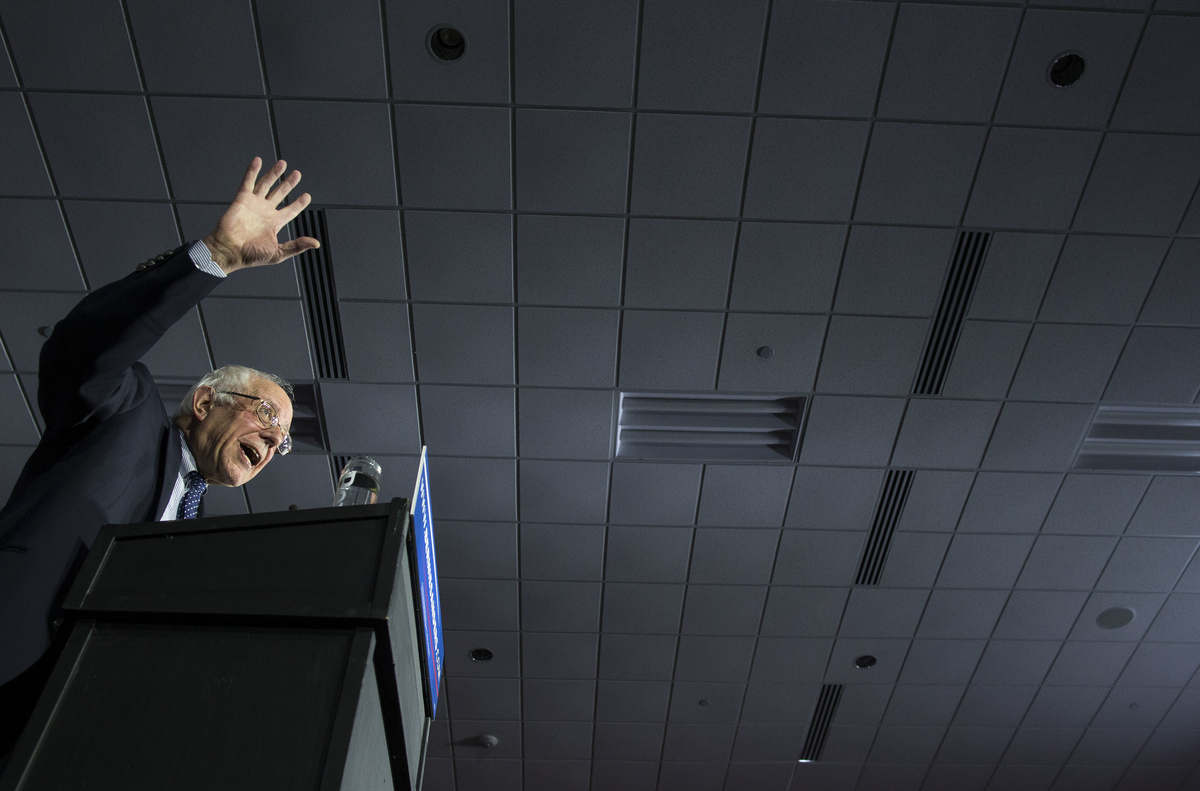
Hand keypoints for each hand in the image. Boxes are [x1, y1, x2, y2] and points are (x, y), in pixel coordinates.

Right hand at [203, 157, 319, 274]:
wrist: (229, 250)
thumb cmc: (250, 255)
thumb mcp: (278, 253)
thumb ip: (297, 246)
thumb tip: (315, 243)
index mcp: (274, 224)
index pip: (290, 210)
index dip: (299, 203)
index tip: (306, 196)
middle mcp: (265, 212)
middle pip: (280, 193)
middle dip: (288, 184)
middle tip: (297, 174)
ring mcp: (253, 204)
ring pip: (266, 185)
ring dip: (274, 174)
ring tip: (282, 164)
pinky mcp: (242, 199)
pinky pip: (248, 182)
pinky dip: (253, 171)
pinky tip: (258, 161)